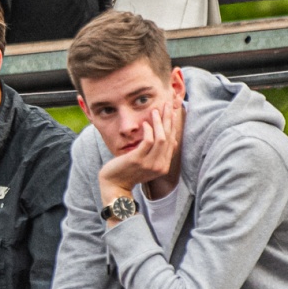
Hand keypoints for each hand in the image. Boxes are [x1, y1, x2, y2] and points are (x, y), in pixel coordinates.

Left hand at [98, 91, 183, 207]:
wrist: (115, 185)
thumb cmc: (129, 171)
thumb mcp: (148, 163)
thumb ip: (159, 153)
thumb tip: (173, 140)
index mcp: (164, 166)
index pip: (172, 141)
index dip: (172, 124)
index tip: (171, 111)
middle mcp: (160, 166)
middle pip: (169, 137)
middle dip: (168, 119)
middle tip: (167, 104)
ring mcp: (150, 163)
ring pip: (161, 138)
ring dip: (159, 122)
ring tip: (155, 110)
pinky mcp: (138, 160)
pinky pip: (148, 141)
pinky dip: (148, 130)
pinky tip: (145, 123)